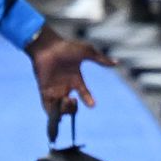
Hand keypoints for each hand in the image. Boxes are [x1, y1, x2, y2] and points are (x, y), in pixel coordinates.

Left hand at [27, 27, 108, 141]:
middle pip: (71, 105)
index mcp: (75, 79)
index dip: (89, 101)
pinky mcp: (44, 91)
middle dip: (73, 109)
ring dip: (65, 111)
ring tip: (67, 100)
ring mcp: (54, 89)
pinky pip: (47, 107)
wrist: (47, 46)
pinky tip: (58, 114)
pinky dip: (52, 115)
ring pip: (60, 109)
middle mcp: (65, 86)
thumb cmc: (66, 48)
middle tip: (73, 100)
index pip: (84, 94)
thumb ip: (100, 59)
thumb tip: (116, 62)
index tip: (92, 104)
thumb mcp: (86, 52)